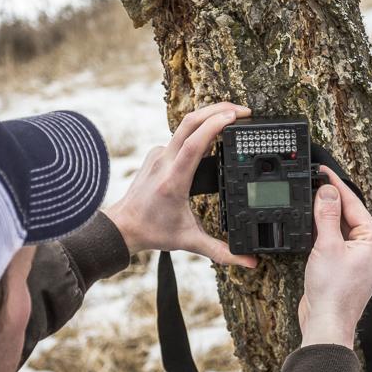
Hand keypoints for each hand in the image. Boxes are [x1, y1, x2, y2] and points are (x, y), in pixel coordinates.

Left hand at [104, 103, 257, 267]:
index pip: (195, 143)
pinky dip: (199, 128)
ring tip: (234, 115)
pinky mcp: (158, 153)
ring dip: (210, 115)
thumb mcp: (189, 242)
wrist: (122, 227)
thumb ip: (221, 252)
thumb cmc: (153, 232)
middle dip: (218, 109)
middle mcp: (165, 161)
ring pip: (185, 125)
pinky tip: (213, 133)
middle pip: (190, 122)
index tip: (237, 117)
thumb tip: (249, 261)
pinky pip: (180, 134)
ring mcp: (159, 154)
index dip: (216, 125)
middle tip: (245, 110)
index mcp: (174, 179)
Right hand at [299, 166, 371, 348]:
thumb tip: (328, 191)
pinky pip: (334, 242)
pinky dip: (322, 232)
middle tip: (314, 181)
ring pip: (340, 228)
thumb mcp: (327, 246)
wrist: (326, 323)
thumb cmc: (333, 291)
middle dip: (331, 199)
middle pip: (349, 215)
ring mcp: (357, 259)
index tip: (323, 171)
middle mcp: (370, 249)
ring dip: (325, 216)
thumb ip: (328, 215)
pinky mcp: (343, 267)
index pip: (354, 205)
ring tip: (310, 197)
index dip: (336, 186)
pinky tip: (309, 225)